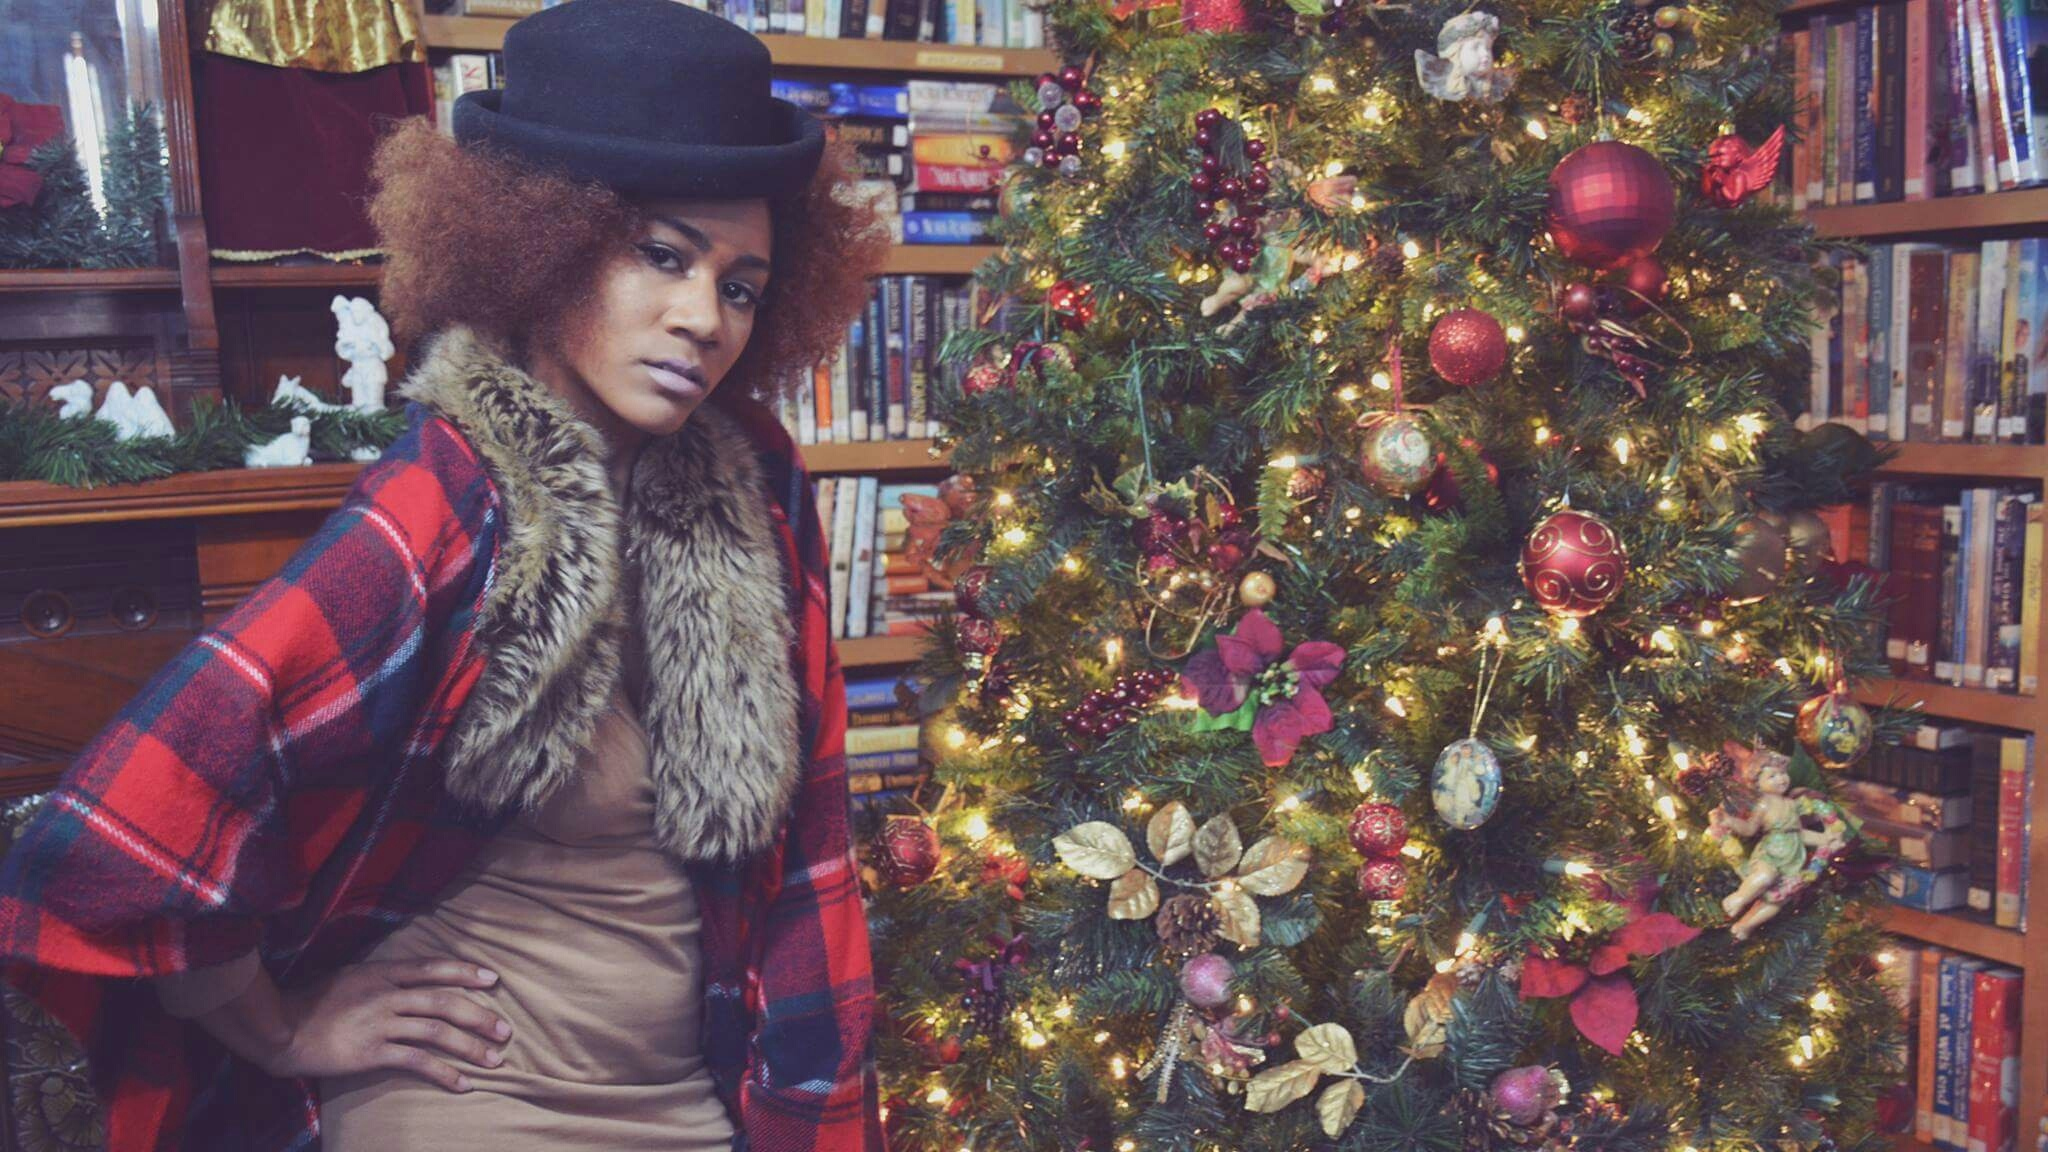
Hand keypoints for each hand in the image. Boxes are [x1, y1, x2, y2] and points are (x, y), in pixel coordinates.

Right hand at [265, 959, 511, 1092]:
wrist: (279, 1027)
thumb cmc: (311, 1001)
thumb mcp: (350, 976)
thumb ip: (381, 977)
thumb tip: (410, 980)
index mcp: (382, 972)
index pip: (433, 968)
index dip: (465, 972)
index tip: (492, 978)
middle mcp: (386, 994)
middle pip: (444, 1001)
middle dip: (479, 1015)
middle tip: (505, 1029)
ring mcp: (380, 1023)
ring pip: (437, 1032)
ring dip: (470, 1046)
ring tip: (494, 1060)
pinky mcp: (372, 1052)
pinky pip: (417, 1061)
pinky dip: (444, 1073)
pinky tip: (463, 1083)